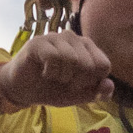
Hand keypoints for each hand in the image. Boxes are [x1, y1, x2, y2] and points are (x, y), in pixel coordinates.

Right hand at [0, 27, 114, 110]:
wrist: (23, 91)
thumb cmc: (52, 88)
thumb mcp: (78, 95)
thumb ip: (97, 92)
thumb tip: (109, 85)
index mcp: (87, 47)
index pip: (104, 65)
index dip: (92, 82)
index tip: (78, 84)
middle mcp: (73, 38)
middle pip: (89, 64)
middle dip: (77, 81)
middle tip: (63, 81)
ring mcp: (55, 37)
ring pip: (72, 59)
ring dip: (62, 76)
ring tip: (53, 76)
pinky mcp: (39, 42)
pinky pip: (54, 57)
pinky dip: (50, 72)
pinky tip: (44, 72)